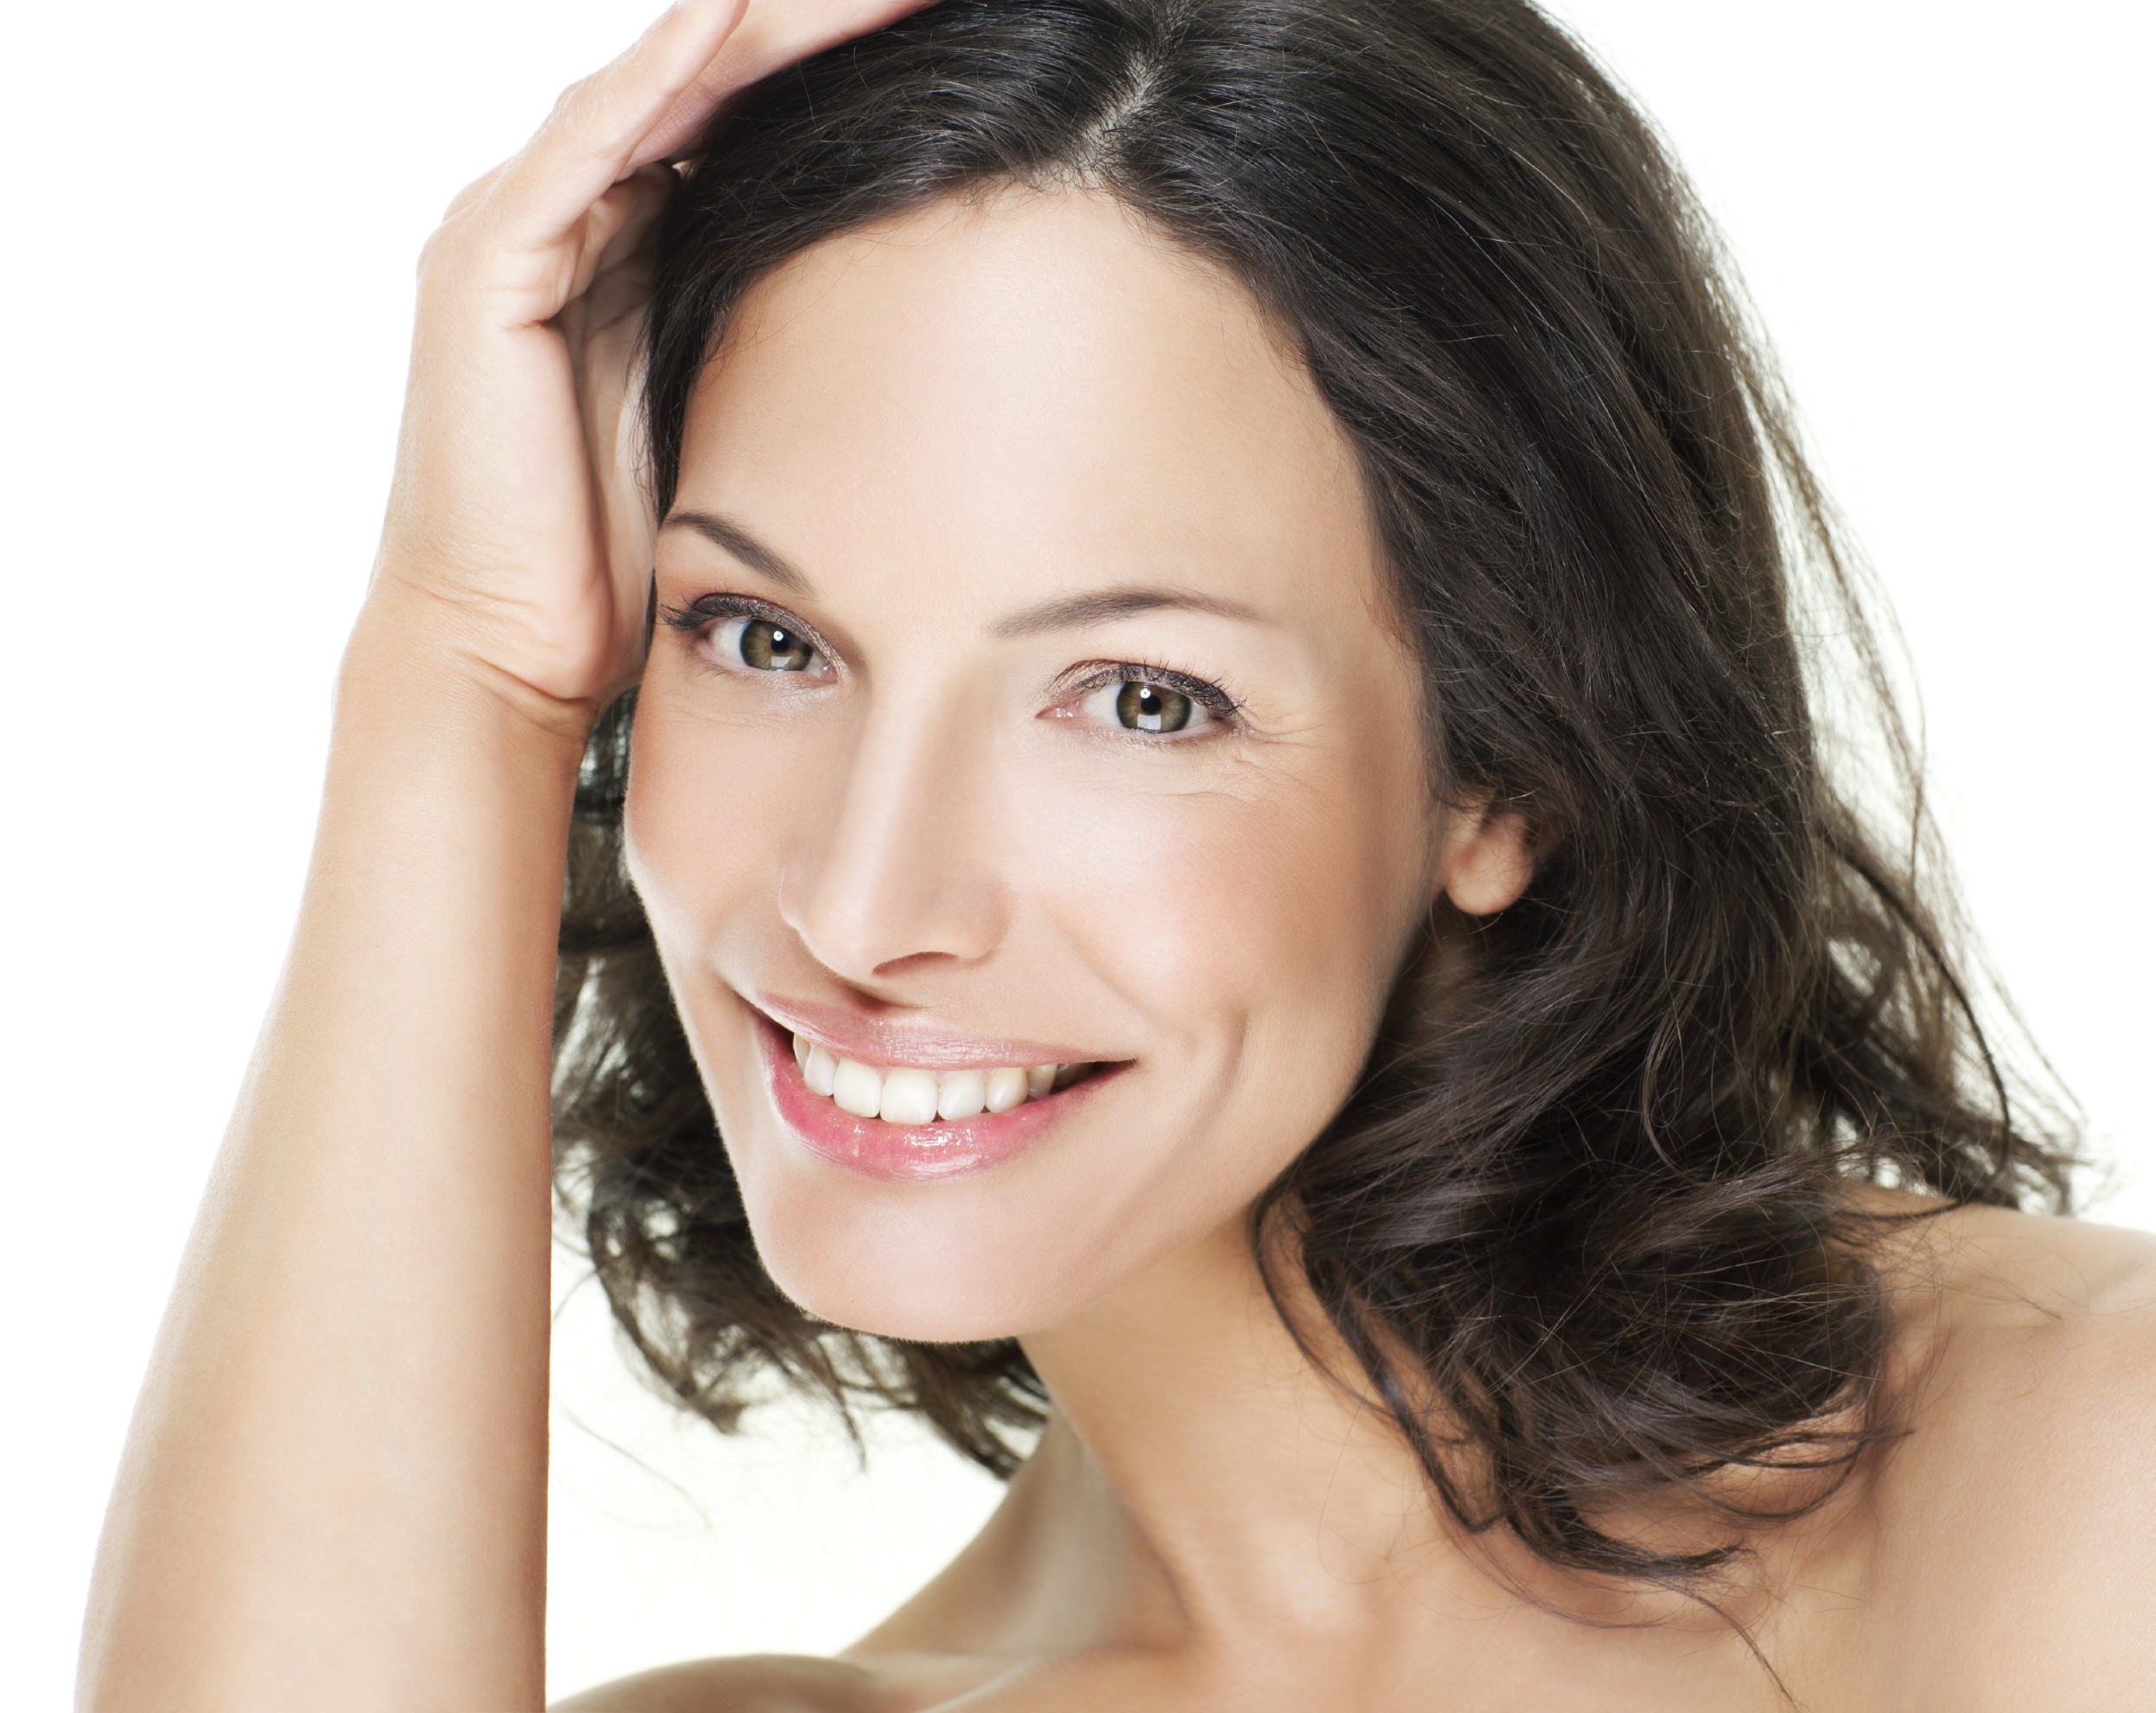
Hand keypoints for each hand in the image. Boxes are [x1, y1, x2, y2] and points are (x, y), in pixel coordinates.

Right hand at [368, 0, 941, 720]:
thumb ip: (775, 325)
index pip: (741, 107)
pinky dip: (653, 75)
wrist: (513, 648)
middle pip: (705, 71)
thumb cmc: (619, 553)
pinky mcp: (486, 266)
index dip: (837, 53)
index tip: (953, 21)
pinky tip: (728, 15)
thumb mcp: (728, 408)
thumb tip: (904, 298)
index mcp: (625, 236)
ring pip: (650, 81)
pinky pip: (581, 146)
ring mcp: (515, 226)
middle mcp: (565, 209)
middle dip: (814, 15)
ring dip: (758, 17)